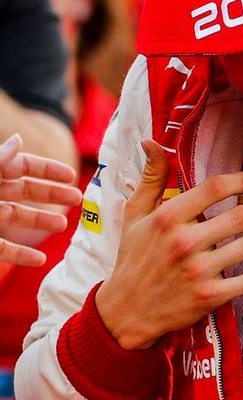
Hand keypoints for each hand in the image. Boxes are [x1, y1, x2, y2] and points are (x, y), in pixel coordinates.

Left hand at [0, 133, 81, 265]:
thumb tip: (18, 139)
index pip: (21, 166)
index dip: (47, 170)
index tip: (72, 176)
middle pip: (24, 191)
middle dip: (52, 194)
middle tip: (78, 199)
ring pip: (17, 218)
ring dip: (41, 221)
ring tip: (63, 225)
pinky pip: (3, 249)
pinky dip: (22, 255)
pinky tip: (40, 260)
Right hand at [96, 140, 242, 348]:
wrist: (124, 311)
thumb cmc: (133, 258)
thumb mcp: (135, 215)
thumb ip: (150, 178)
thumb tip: (150, 142)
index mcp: (168, 218)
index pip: (216, 188)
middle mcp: (184, 242)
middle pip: (242, 216)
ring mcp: (199, 271)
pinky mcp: (210, 297)